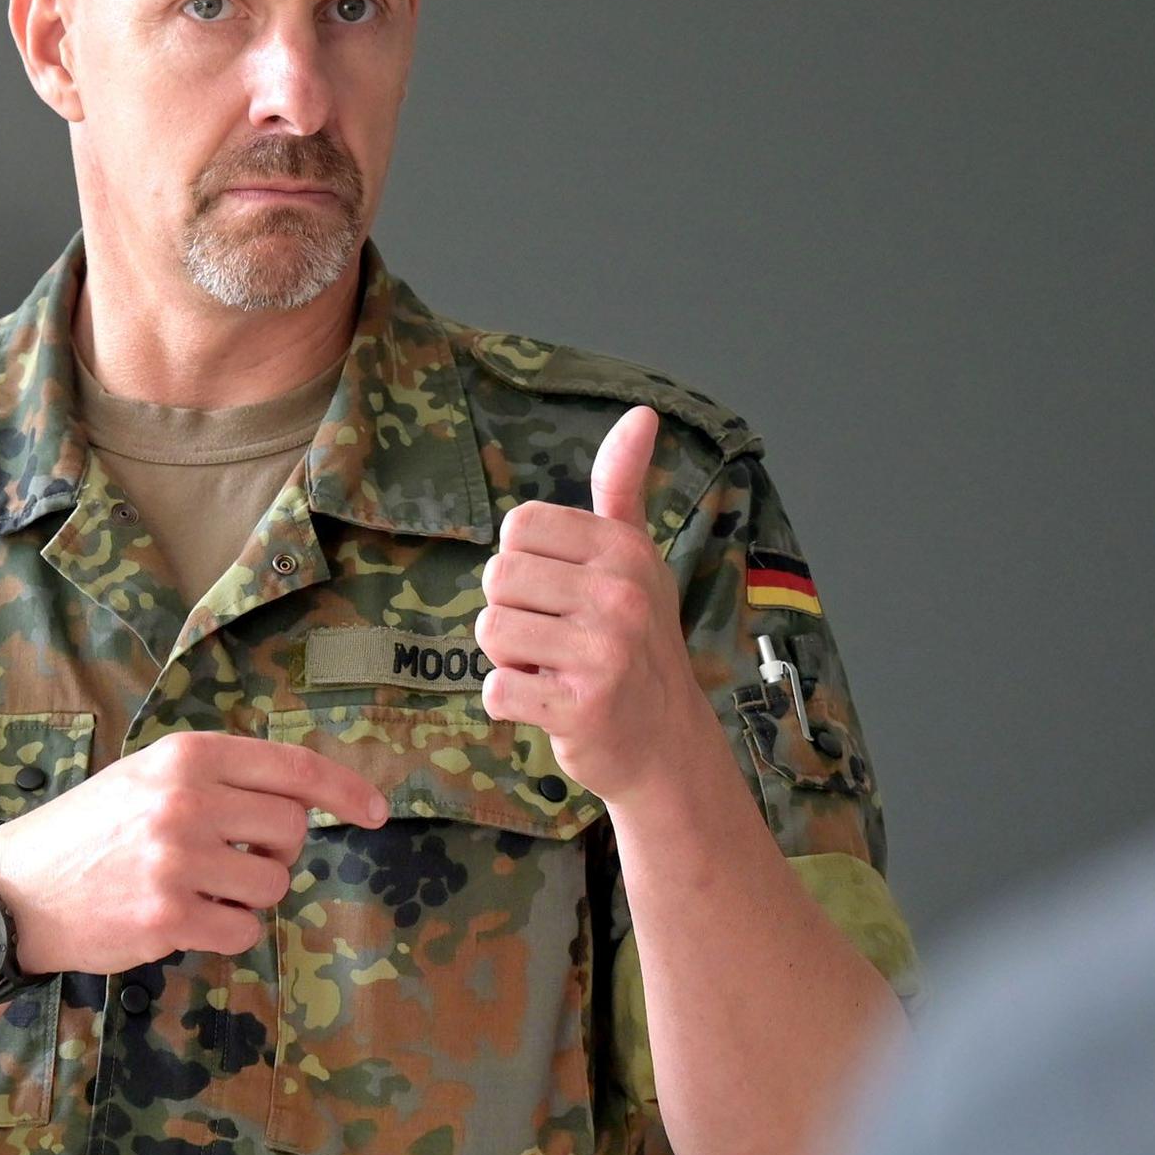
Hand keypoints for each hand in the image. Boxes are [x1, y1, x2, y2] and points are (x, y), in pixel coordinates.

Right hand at [0, 730, 387, 972]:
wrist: (17, 891)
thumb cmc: (91, 831)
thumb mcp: (148, 777)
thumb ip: (220, 780)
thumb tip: (305, 802)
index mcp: (185, 756)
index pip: (292, 767)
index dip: (343, 792)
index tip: (374, 812)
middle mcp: (184, 801)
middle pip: (289, 833)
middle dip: (274, 855)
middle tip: (231, 863)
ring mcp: (176, 861)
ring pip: (272, 886)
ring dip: (248, 897)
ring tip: (195, 890)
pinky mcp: (168, 918)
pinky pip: (244, 931)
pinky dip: (227, 932)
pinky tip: (185, 921)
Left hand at [476, 406, 710, 805]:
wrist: (664, 741)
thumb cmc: (637, 641)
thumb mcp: (635, 557)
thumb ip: (623, 486)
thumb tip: (642, 414)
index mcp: (623, 549)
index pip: (517, 527)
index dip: (523, 566)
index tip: (559, 595)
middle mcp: (619, 595)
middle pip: (497, 578)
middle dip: (512, 614)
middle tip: (554, 640)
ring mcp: (604, 653)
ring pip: (490, 632)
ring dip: (508, 659)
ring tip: (552, 669)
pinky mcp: (580, 709)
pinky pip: (497, 690)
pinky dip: (509, 702)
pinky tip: (549, 704)